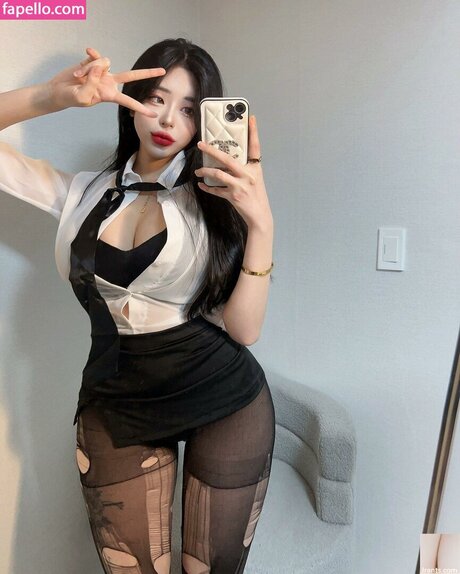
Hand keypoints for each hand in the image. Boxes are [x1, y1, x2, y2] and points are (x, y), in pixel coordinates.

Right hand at [47, 47, 165, 115]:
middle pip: (132, 77)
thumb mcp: (82, 95)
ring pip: (104, 63)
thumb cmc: (71, 98)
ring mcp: (102, 71)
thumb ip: (93, 82)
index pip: (129, 102)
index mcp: (109, 95)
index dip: (140, 108)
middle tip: (162, 71)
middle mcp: (110, 83)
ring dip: (89, 69)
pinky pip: (96, 55)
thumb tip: (100, 65)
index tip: (153, 115)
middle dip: (147, 74)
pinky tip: (86, 52)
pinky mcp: (94, 61)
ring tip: (78, 77)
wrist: (59, 90)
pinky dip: (89, 57)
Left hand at [194, 115, 272, 229]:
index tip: (250, 118)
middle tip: (201, 145)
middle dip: (212, 151)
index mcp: (255, 168)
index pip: (255, 147)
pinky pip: (216, 190)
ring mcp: (240, 186)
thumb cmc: (257, 196)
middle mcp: (248, 175)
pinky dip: (207, 188)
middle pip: (227, 159)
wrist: (260, 216)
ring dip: (205, 171)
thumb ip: (244, 169)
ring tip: (198, 171)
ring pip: (218, 174)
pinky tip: (201, 185)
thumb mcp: (255, 179)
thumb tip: (227, 161)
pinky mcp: (233, 196)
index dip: (253, 132)